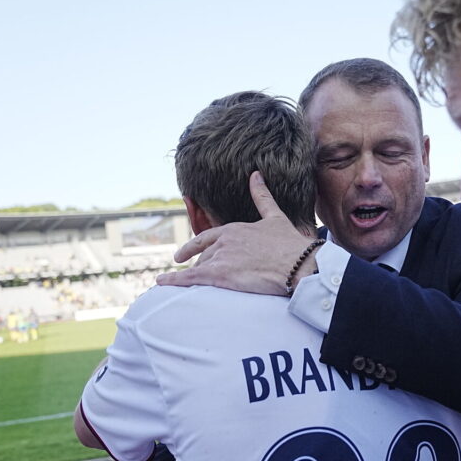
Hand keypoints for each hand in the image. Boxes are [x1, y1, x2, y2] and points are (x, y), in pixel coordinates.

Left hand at [157, 172, 319, 293]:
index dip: (194, 246)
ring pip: (200, 268)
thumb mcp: (275, 217)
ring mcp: (221, 257)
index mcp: (234, 228)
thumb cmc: (291, 244)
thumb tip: (255, 175)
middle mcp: (224, 240)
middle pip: (203, 255)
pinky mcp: (220, 274)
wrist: (299, 264)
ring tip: (182, 285)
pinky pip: (191, 278)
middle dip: (196, 264)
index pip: (208, 237)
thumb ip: (262, 197)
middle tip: (187, 270)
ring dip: (192, 277)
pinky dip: (174, 280)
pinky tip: (161, 283)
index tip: (185, 252)